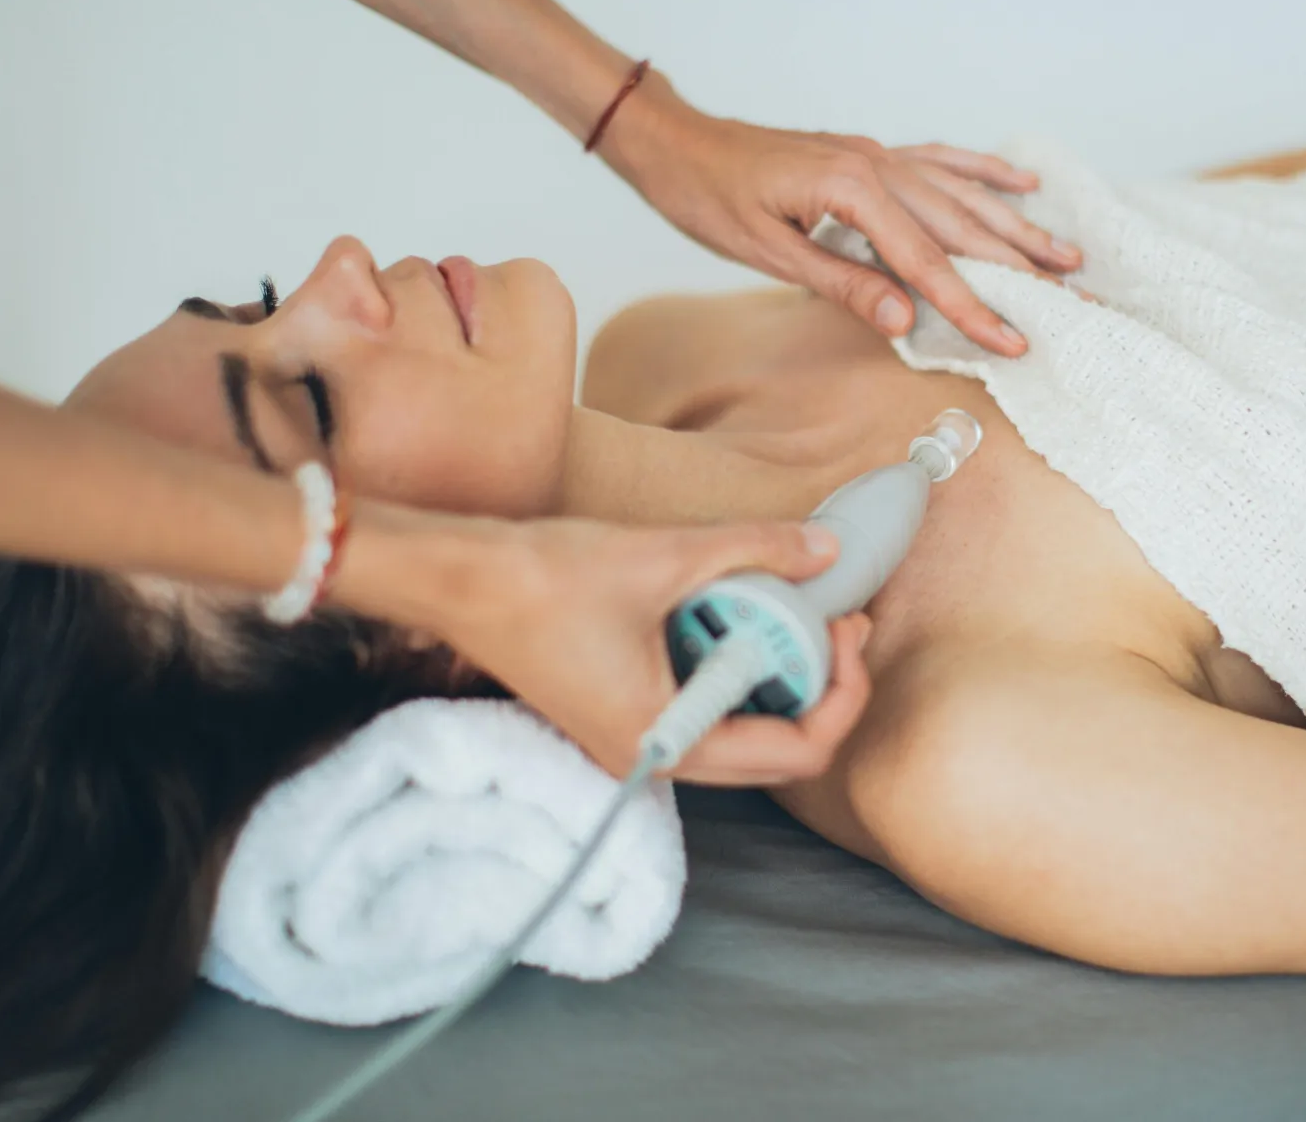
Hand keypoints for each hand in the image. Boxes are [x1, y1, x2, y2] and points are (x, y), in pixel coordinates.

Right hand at [424, 515, 872, 786]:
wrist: (458, 580)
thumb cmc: (543, 578)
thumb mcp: (665, 555)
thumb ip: (755, 549)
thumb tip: (826, 548)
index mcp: (669, 740)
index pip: (798, 750)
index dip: (843, 693)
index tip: (847, 628)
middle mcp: (654, 758)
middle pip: (778, 752)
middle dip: (821, 687)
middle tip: (836, 619)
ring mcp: (636, 742)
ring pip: (744, 734)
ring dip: (780, 680)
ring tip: (795, 613)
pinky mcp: (623, 716)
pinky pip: (706, 713)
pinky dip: (738, 673)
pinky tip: (742, 618)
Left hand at [600, 73, 1081, 355]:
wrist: (675, 143)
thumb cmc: (708, 198)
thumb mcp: (767, 253)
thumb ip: (842, 284)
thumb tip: (904, 320)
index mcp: (853, 190)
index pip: (928, 263)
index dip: (973, 308)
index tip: (1013, 342)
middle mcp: (877, 165)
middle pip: (964, 227)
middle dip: (1022, 268)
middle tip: (1075, 301)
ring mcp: (878, 155)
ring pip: (964, 195)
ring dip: (1018, 228)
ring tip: (1068, 255)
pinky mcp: (870, 154)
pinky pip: (940, 161)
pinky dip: (983, 173)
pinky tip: (1021, 184)